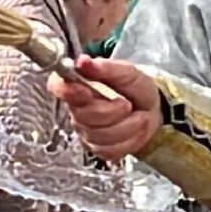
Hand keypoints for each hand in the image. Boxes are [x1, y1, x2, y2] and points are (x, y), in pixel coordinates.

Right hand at [47, 57, 162, 161]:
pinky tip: (134, 130)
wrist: (153, 111)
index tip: (86, 91)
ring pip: (99, 136)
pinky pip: (109, 150)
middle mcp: (76, 110)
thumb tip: (82, 61)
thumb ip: (105, 67)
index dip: (68, 91)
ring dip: (126, 126)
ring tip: (139, 117)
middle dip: (111, 111)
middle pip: (83, 116)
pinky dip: (129, 140)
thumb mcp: (127, 72)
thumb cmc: (135, 88)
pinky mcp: (98, 150)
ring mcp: (85, 132)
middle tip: (127, 104)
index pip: (57, 87)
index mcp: (78, 85)